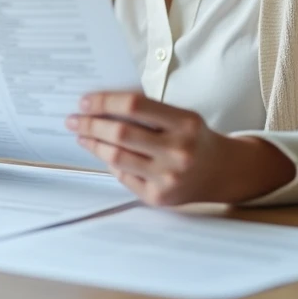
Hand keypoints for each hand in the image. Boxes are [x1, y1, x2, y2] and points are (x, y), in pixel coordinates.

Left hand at [67, 92, 295, 205]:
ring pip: (116, 157)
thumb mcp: (182, 116)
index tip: (85, 100)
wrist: (224, 172)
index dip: (104, 102)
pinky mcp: (159, 197)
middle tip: (74, 119)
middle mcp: (178, 151)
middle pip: (120, 133)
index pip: (133, 106)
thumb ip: (147, 111)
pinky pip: (123, 177)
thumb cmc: (195, 138)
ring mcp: (168, 178)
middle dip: (90, 124)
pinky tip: (104, 154)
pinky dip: (111, 163)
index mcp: (185, 123)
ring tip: (82, 135)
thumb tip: (100, 107)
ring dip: (93, 144)